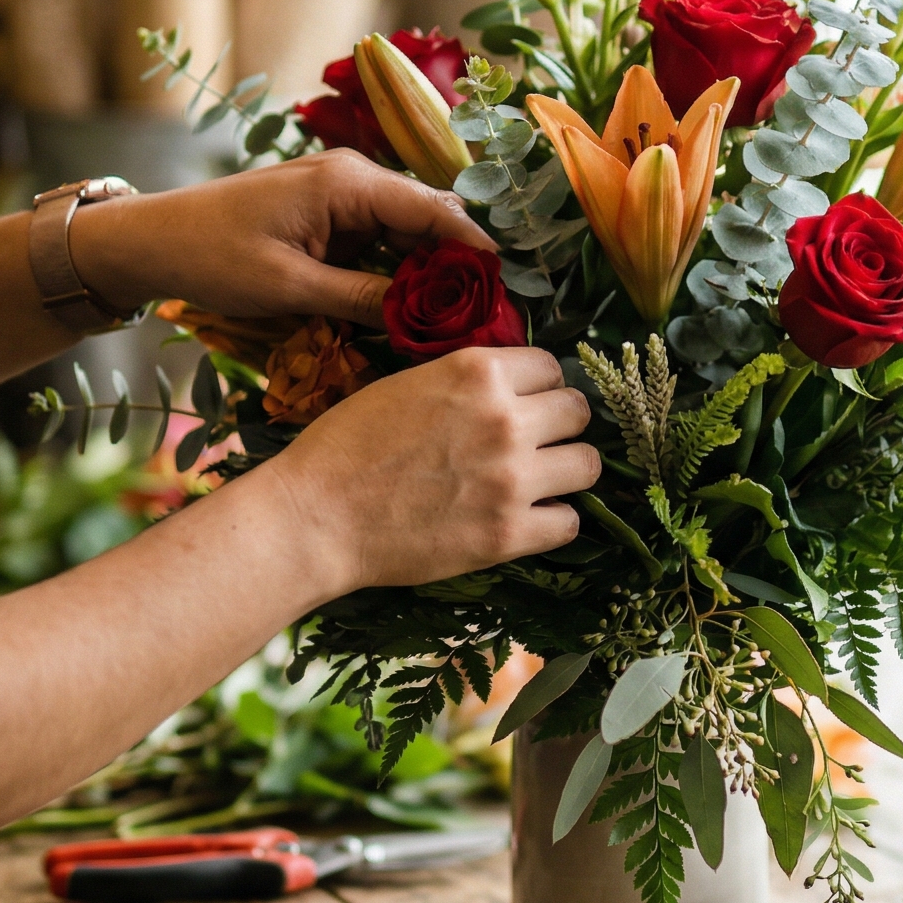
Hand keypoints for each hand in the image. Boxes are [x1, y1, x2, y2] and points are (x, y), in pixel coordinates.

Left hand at [66, 153, 492, 328]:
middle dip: (463, 263)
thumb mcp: (290, 288)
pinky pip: (384, 239)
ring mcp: (343, 194)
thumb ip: (362, 299)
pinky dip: (404, 269)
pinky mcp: (331, 215)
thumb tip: (426, 320)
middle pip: (431, 218)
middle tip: (494, 314)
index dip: (477, 249)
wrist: (151, 240)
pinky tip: (419, 307)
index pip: (435, 210)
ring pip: (411, 231)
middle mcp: (353, 178)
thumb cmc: (213, 256)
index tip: (510, 289)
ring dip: (435, 270)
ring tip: (466, 317)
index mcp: (348, 183)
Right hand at [276, 348, 598, 591]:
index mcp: (478, 372)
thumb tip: (507, 385)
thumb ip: (465, 381)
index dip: (538, 387)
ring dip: (566, 472)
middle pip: (578, 412)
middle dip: (560, 425)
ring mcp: (511, 479)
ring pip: (587, 465)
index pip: (550, 368)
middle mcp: (505, 419)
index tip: (524, 405)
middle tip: (536, 443)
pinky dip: (552, 522)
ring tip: (539, 481)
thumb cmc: (346, 447)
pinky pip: (569, 523)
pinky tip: (526, 519)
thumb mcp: (406, 384)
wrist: (315, 517)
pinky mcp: (507, 535)